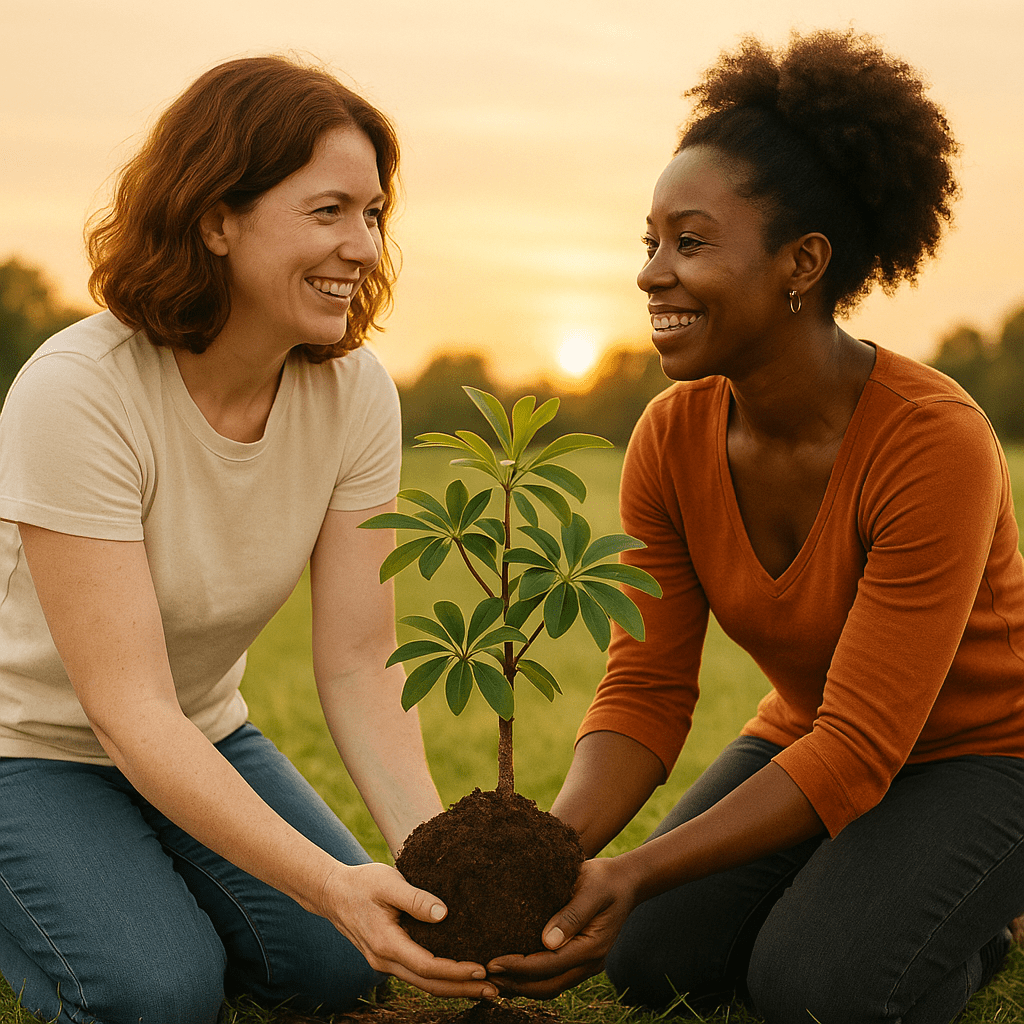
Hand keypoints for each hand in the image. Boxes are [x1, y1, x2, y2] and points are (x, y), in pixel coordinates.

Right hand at [322, 861, 497, 998]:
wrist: (332, 893)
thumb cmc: (362, 883)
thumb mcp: (389, 883)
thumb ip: (416, 899)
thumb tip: (444, 914)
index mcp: (386, 944)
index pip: (427, 967)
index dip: (456, 971)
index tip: (482, 969)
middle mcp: (384, 961)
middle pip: (429, 984)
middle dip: (462, 988)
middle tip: (495, 990)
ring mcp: (384, 963)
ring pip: (423, 984)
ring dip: (453, 987)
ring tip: (484, 988)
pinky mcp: (387, 959)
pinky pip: (417, 975)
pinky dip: (439, 979)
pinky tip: (458, 976)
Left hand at [486, 856, 641, 998]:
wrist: (624, 881)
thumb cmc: (605, 879)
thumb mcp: (591, 889)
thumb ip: (572, 915)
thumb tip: (547, 941)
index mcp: (592, 948)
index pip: (549, 966)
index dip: (519, 967)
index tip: (492, 963)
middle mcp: (590, 963)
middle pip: (547, 986)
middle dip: (514, 984)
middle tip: (483, 976)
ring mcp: (585, 964)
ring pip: (549, 987)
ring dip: (520, 986)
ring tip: (492, 978)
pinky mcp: (579, 959)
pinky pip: (552, 977)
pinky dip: (531, 978)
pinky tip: (510, 970)